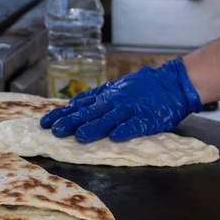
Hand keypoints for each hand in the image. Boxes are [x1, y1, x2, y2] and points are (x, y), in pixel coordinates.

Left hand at [40, 57, 202, 141]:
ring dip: (94, 127)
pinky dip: (126, 130)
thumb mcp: (116, 88)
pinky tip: (115, 137)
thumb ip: (97, 97)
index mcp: (106, 95)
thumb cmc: (143, 88)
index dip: (62, 114)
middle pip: (89, 112)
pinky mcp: (147, 118)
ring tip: (79, 136)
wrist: (174, 83)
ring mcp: (131, 109)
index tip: (45, 122)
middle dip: (71, 122)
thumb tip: (73, 105)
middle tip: (55, 131)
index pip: (79, 105)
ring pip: (109, 118)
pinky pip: (136, 125)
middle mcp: (115, 101)